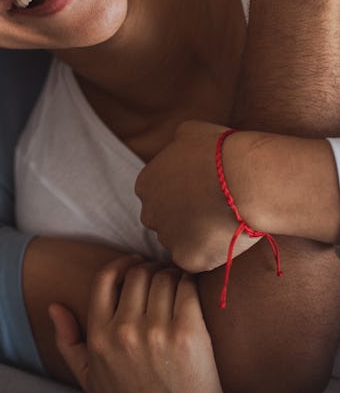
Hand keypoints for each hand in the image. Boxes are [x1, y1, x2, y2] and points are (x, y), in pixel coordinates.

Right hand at [50, 257, 228, 392]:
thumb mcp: (90, 378)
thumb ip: (66, 342)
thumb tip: (54, 306)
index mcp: (100, 337)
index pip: (106, 279)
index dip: (121, 264)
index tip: (134, 263)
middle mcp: (125, 331)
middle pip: (137, 274)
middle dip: (149, 267)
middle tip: (159, 272)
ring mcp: (158, 331)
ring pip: (163, 278)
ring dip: (170, 273)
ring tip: (175, 280)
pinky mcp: (189, 333)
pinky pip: (186, 288)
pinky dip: (188, 282)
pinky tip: (189, 288)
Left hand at [135, 121, 258, 272]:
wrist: (246, 179)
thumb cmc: (221, 150)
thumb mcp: (191, 132)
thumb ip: (177, 144)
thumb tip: (180, 145)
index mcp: (145, 184)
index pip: (158, 195)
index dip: (182, 196)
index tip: (202, 194)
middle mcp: (149, 212)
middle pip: (164, 221)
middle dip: (185, 218)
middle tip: (215, 212)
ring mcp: (166, 238)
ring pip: (180, 243)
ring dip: (198, 237)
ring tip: (226, 224)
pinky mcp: (187, 258)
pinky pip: (198, 260)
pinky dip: (212, 254)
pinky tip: (229, 238)